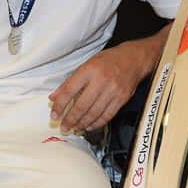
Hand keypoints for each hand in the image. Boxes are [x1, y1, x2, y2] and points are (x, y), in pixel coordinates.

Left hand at [48, 35, 163, 132]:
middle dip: (70, 119)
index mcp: (89, 70)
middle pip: (82, 105)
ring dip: (82, 123)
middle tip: (63, 126)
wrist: (133, 59)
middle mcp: (101, 81)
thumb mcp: (86, 64)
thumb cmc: (108, 60)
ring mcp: (112, 91)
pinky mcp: (121, 99)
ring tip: (74, 128)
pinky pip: (107, 115)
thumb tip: (55, 96)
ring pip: (94, 113)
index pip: (69, 90)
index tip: (54, 114)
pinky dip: (97, 123)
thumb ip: (70, 82)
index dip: (60, 105)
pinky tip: (89, 126)